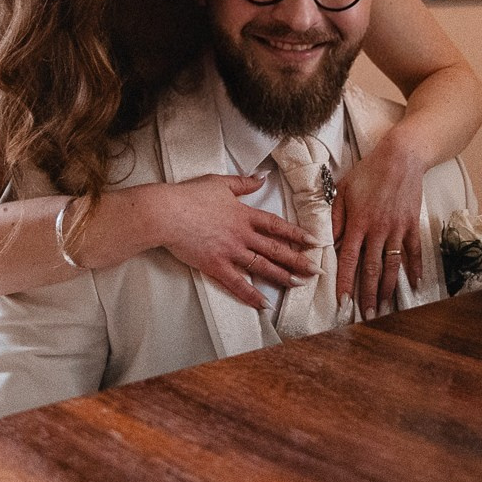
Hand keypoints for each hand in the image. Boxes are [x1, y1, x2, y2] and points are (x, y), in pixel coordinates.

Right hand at [148, 175, 316, 311]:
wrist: (166, 212)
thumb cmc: (189, 196)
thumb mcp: (219, 183)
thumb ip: (243, 183)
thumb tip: (261, 177)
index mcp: (244, 215)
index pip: (276, 226)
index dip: (296, 234)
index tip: (313, 241)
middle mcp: (242, 235)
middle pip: (275, 249)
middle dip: (298, 261)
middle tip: (315, 271)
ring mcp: (230, 252)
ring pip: (262, 266)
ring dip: (282, 276)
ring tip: (299, 285)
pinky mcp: (215, 266)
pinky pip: (237, 283)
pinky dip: (251, 294)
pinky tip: (264, 304)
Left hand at [332, 137, 424, 318]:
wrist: (400, 158)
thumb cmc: (368, 172)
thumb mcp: (343, 190)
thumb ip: (335, 217)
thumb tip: (325, 241)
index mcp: (358, 223)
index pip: (349, 259)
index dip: (346, 282)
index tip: (343, 301)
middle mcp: (377, 230)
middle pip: (371, 268)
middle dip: (368, 294)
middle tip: (366, 314)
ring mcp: (397, 229)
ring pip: (392, 265)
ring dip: (388, 288)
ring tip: (386, 306)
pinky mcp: (412, 225)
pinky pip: (414, 252)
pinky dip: (415, 269)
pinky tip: (415, 284)